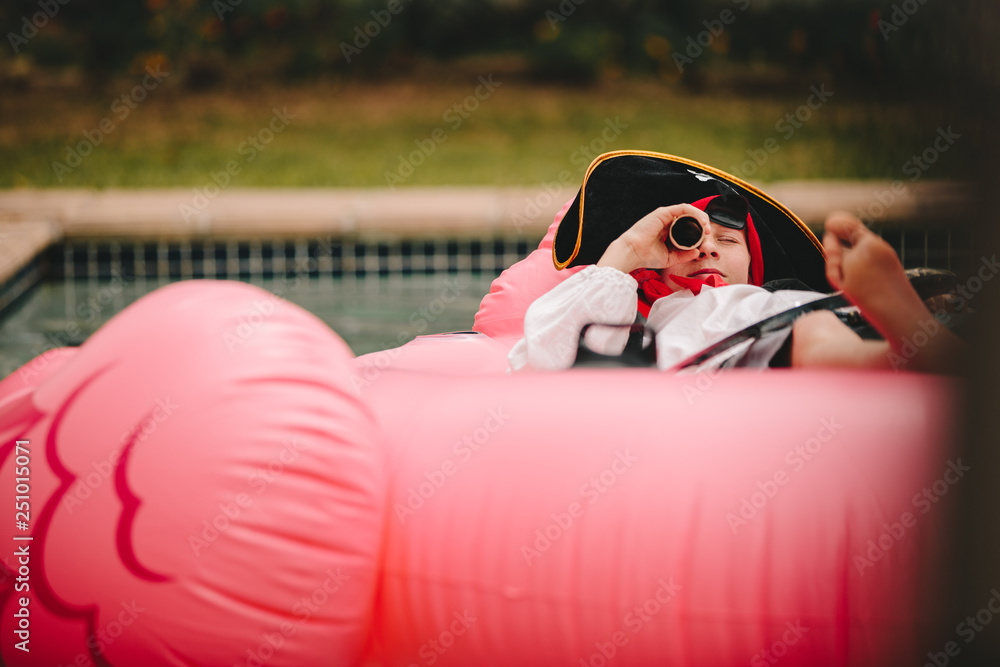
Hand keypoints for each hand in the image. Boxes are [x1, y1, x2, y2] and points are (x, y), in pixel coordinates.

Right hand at [596, 204, 710, 273]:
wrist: (633, 253)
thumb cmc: (646, 256)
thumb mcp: (669, 258)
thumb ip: (683, 255)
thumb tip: (696, 252)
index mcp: (667, 231)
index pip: (687, 226)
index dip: (699, 231)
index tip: (705, 239)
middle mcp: (667, 221)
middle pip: (690, 217)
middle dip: (702, 223)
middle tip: (708, 232)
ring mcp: (665, 215)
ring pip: (689, 211)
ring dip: (701, 217)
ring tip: (706, 227)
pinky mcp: (664, 212)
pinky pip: (683, 208)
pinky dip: (695, 212)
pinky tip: (701, 221)